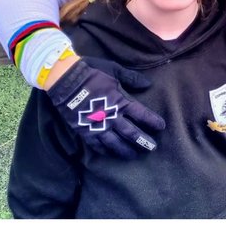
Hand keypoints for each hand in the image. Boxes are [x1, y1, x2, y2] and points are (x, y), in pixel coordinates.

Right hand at [45, 57, 165, 156]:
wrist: (64, 79)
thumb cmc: (91, 71)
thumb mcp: (114, 69)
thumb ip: (131, 78)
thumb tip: (147, 84)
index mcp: (121, 102)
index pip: (142, 115)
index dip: (153, 122)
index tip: (161, 127)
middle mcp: (112, 117)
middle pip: (131, 133)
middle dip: (143, 142)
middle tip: (152, 148)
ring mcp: (98, 126)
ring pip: (115, 143)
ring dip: (126, 151)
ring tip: (133, 156)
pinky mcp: (85, 131)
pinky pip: (97, 145)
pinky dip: (105, 150)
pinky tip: (111, 154)